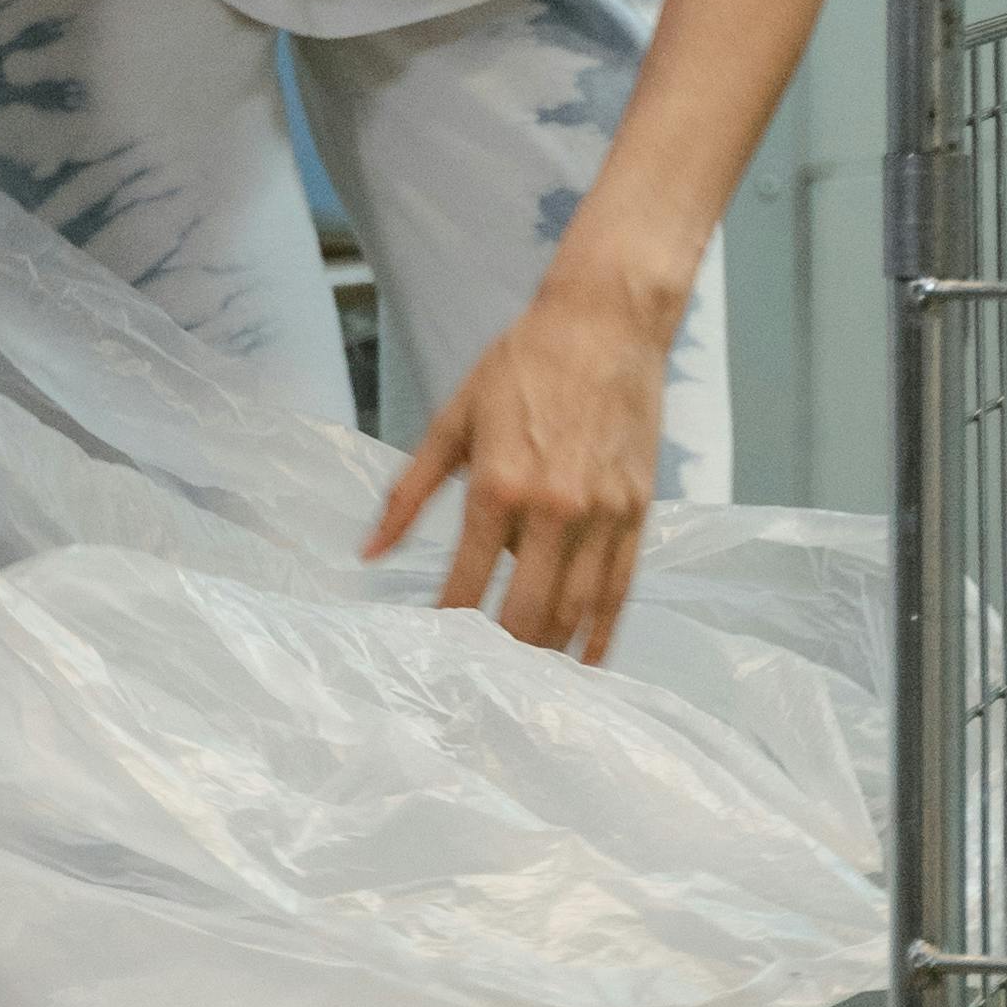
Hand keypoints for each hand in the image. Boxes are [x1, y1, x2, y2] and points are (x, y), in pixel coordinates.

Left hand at [363, 257, 674, 661]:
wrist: (603, 324)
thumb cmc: (520, 365)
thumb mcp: (452, 421)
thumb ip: (408, 492)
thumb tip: (369, 553)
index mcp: (498, 486)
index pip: (465, 580)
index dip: (446, 622)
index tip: (431, 649)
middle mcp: (553, 509)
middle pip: (525, 610)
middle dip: (501, 653)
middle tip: (481, 681)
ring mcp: (602, 515)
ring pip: (575, 609)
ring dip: (548, 652)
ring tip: (524, 681)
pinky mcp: (637, 512)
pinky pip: (620, 590)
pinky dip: (602, 632)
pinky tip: (585, 660)